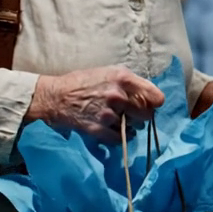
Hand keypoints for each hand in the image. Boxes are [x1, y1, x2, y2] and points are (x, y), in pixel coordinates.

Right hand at [26, 67, 164, 141]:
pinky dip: (119, 137)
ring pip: (134, 128)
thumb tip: (149, 95)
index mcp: (123, 78)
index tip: (150, 105)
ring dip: (129, 126)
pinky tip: (112, 129)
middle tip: (132, 114)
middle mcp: (118, 96)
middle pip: (147, 115)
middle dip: (141, 115)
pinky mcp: (99, 130)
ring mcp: (109, 115)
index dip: (154, 102)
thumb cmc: (83, 82)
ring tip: (117, 119)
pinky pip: (120, 139)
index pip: (156, 97)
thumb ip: (130, 82)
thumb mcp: (109, 72)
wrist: (56, 97)